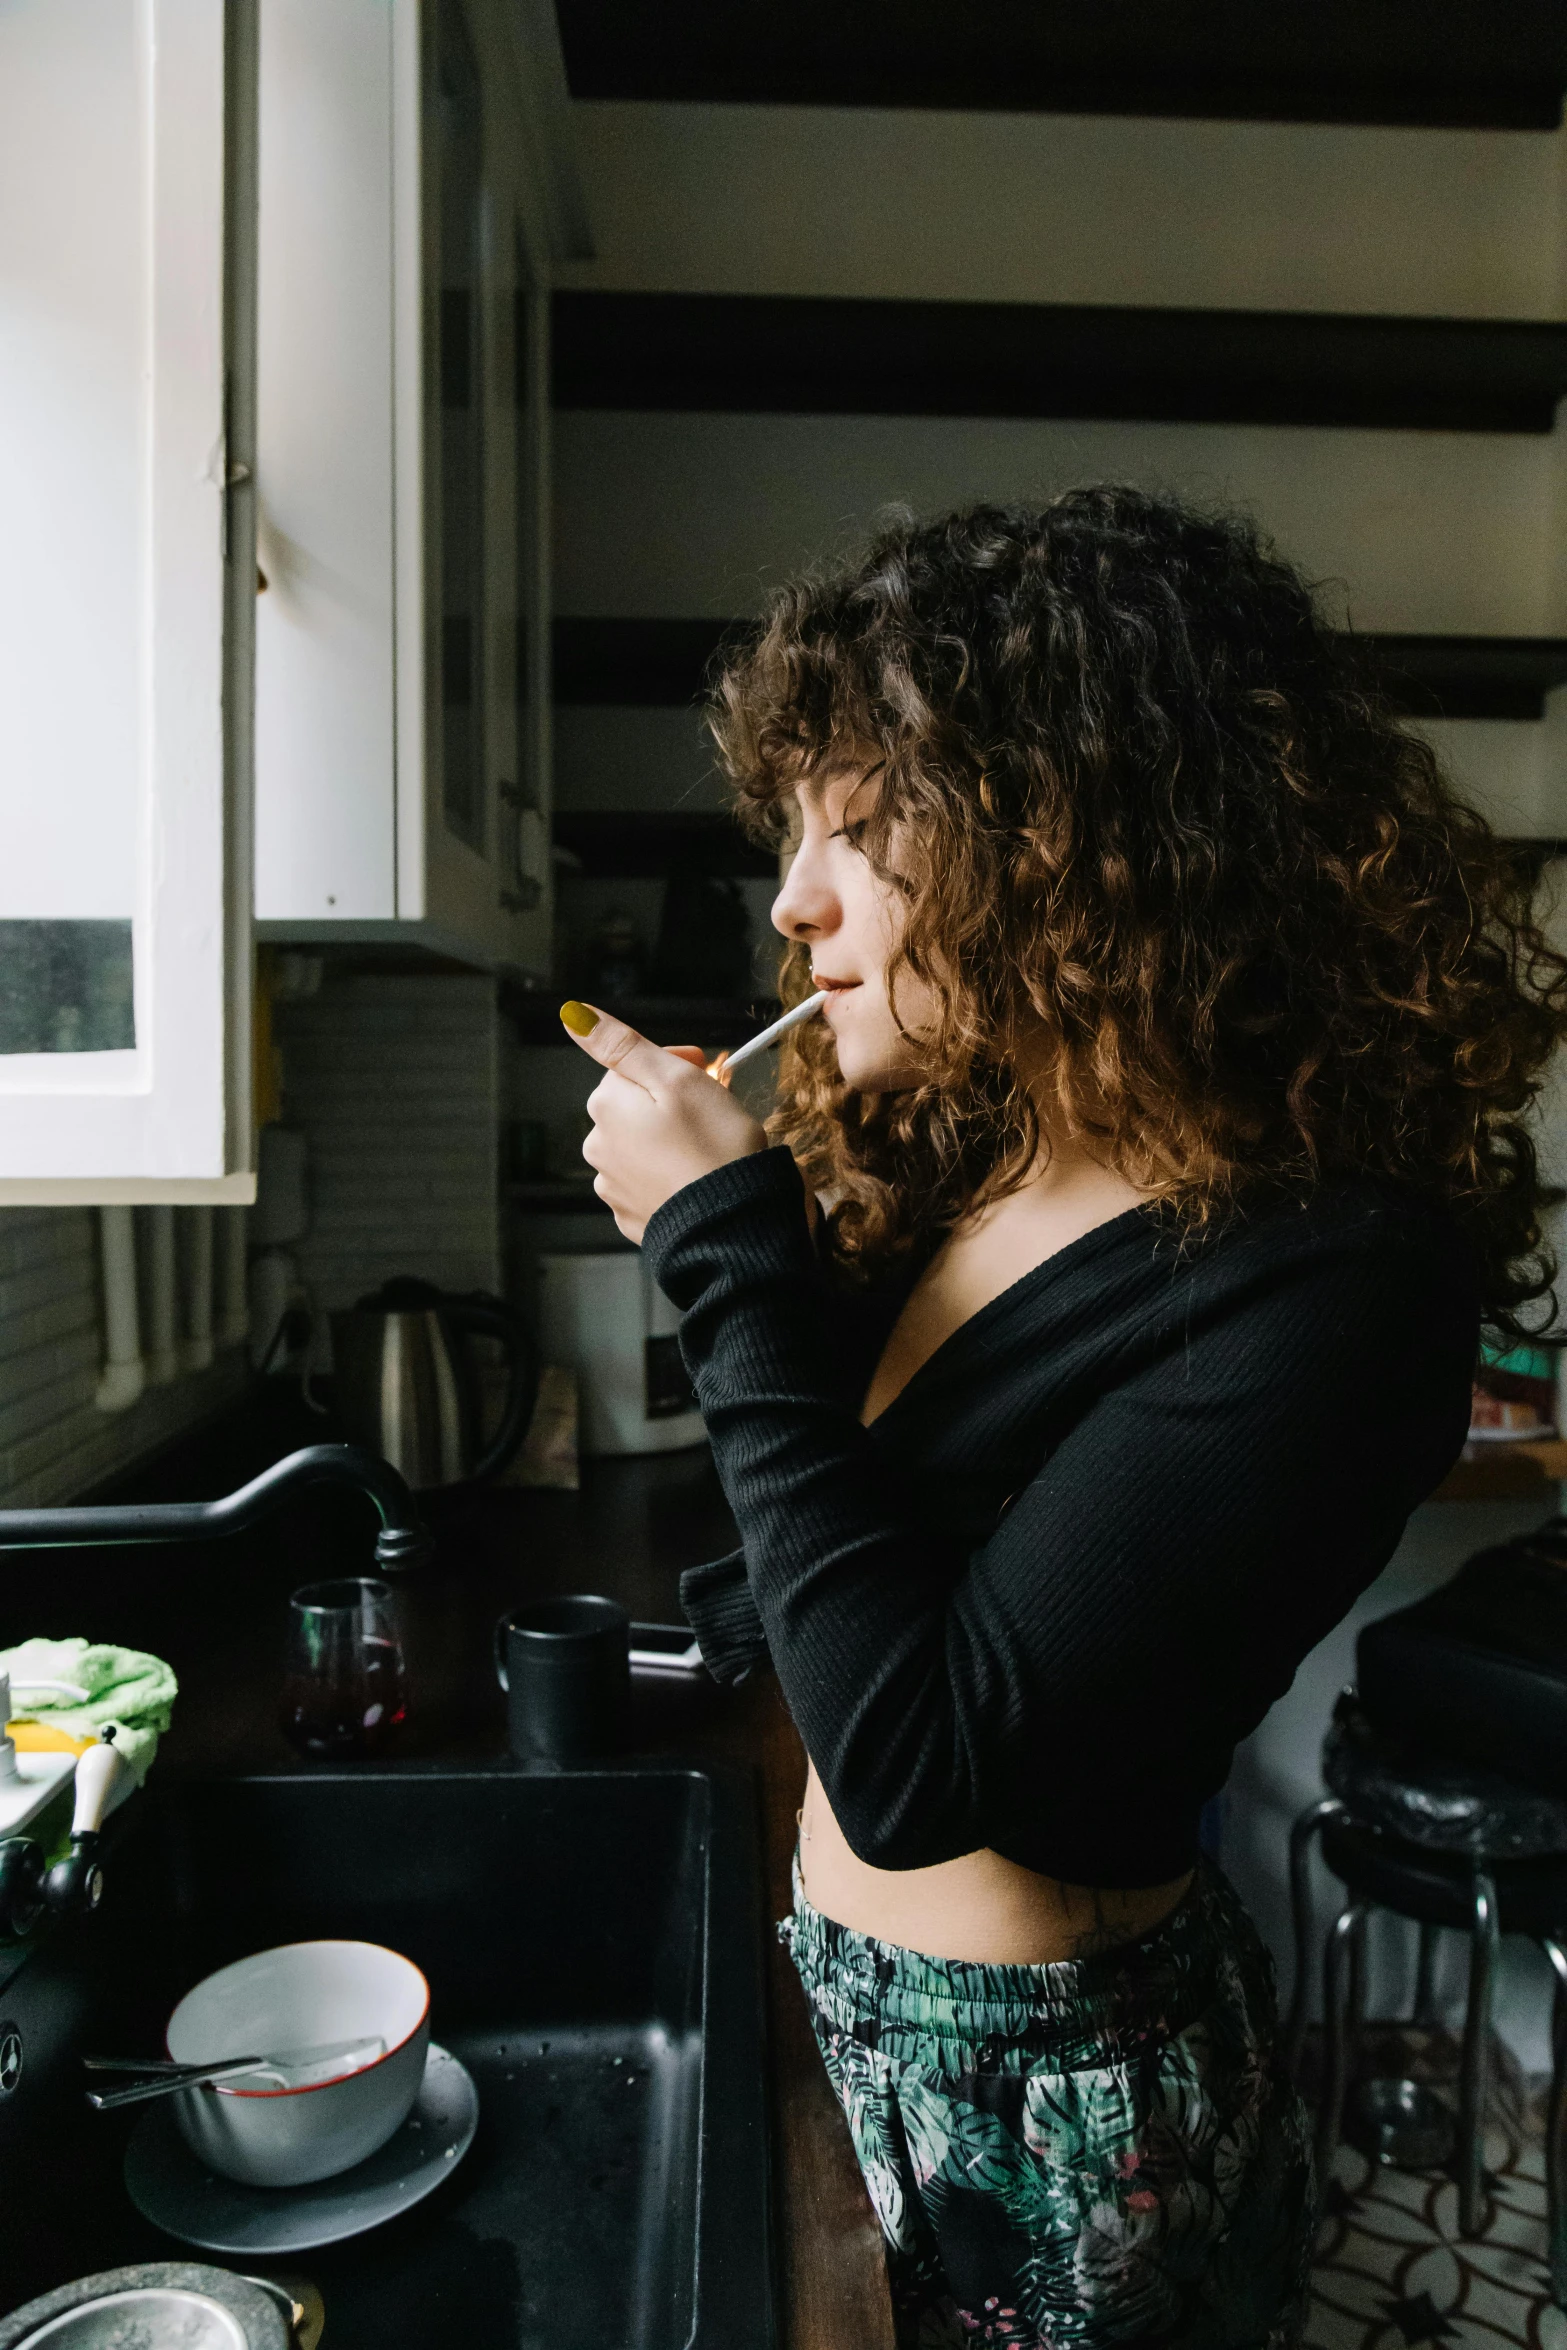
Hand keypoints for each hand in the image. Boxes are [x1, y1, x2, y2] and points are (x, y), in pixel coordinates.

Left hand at [561, 1002, 767, 1243]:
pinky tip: (693, 1178)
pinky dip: (668, 1175)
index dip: (674, 1063)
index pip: (630, 1065)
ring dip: (666, 1141)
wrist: (731, 1225)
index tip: (706, 1071)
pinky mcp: (632, 1216)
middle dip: (667, 1103)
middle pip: (632, 1107)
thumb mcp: (675, 1079)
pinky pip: (647, 1182)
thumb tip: (572, 1015)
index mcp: (606, 1106)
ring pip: (639, 1145)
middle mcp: (598, 1145)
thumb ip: (621, 1045)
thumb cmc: (713, 1147)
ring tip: (704, 1150)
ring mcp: (613, 1186)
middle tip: (710, 1113)